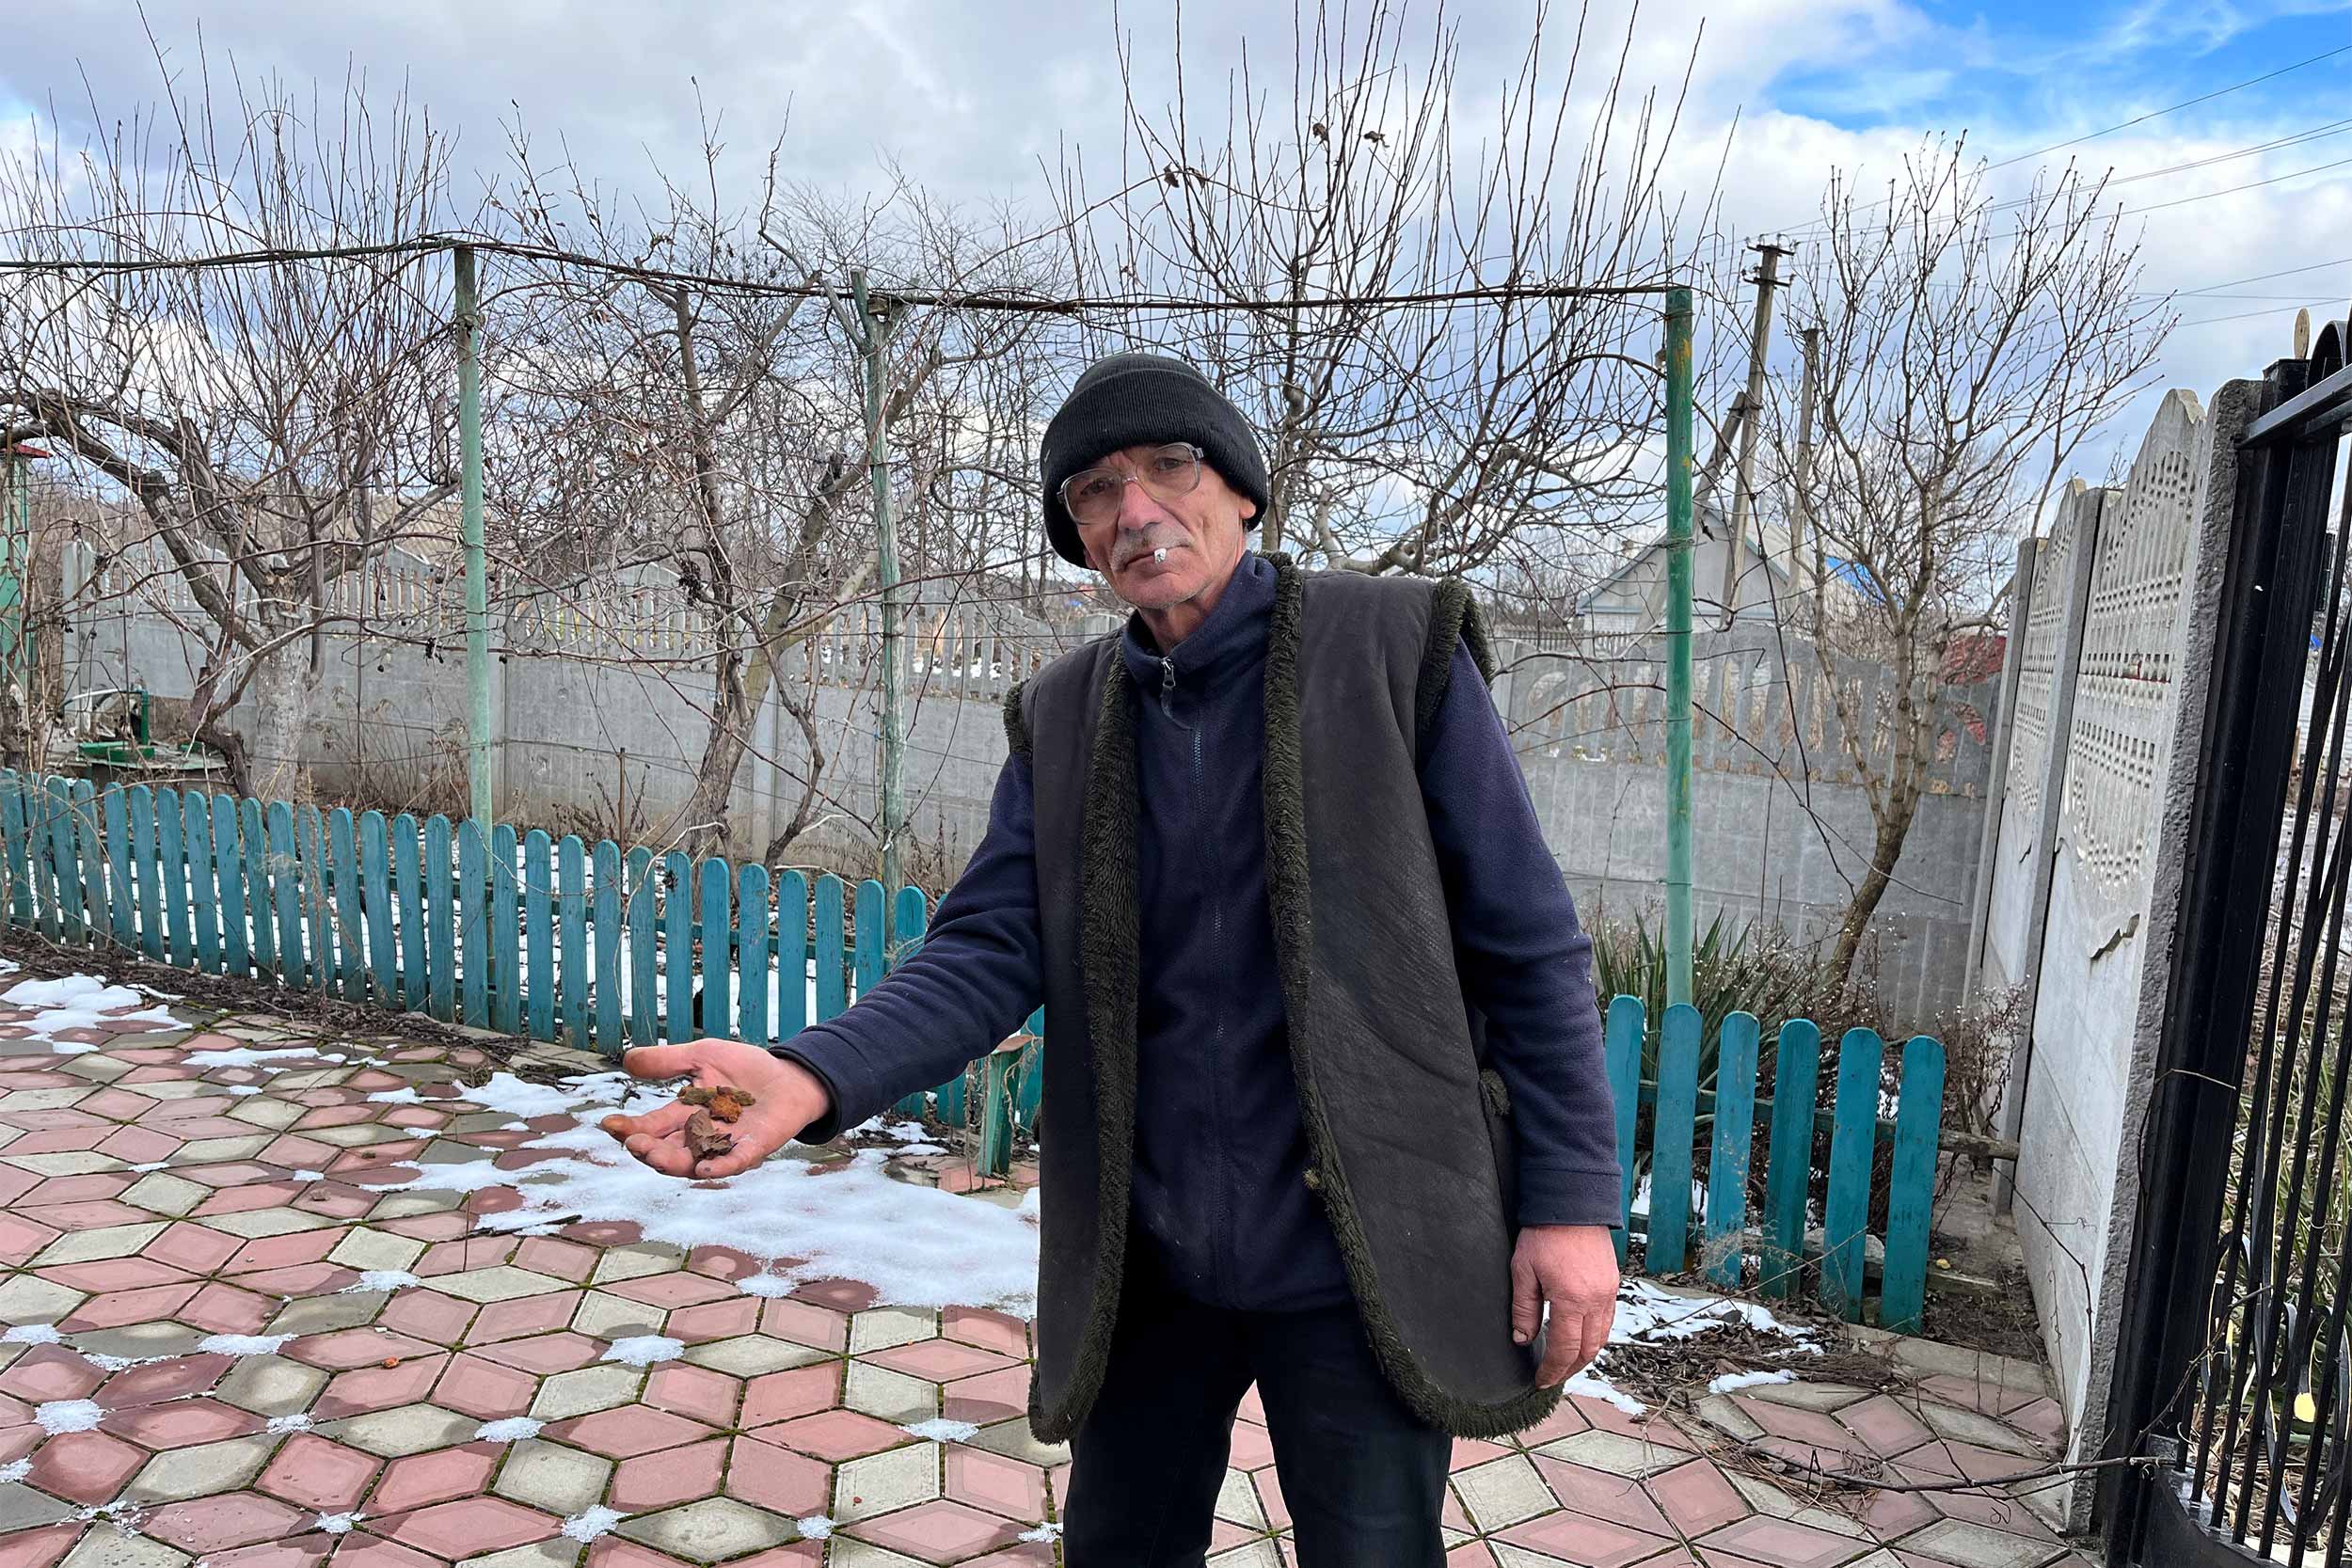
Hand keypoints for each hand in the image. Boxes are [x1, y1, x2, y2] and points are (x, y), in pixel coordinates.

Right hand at [601, 1039, 832, 1179]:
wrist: (789, 1076)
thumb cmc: (744, 1069)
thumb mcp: (702, 1057)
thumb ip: (667, 1061)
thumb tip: (626, 1059)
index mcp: (684, 1116)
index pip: (651, 1127)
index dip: (630, 1128)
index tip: (609, 1123)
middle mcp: (700, 1136)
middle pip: (667, 1150)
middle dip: (647, 1149)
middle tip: (632, 1143)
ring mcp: (725, 1146)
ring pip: (693, 1162)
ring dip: (673, 1162)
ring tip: (654, 1156)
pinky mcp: (753, 1147)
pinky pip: (734, 1162)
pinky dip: (720, 1167)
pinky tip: (705, 1170)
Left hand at [1511, 1224, 1619, 1386]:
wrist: (1572, 1203)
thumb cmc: (1544, 1234)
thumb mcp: (1523, 1271)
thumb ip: (1523, 1309)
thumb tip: (1522, 1339)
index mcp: (1572, 1300)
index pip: (1563, 1349)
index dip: (1552, 1370)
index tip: (1540, 1381)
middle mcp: (1596, 1300)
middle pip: (1587, 1350)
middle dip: (1569, 1369)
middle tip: (1552, 1377)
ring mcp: (1608, 1292)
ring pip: (1601, 1338)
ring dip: (1584, 1355)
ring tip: (1565, 1362)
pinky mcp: (1612, 1284)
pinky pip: (1607, 1320)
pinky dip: (1594, 1336)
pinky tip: (1580, 1337)